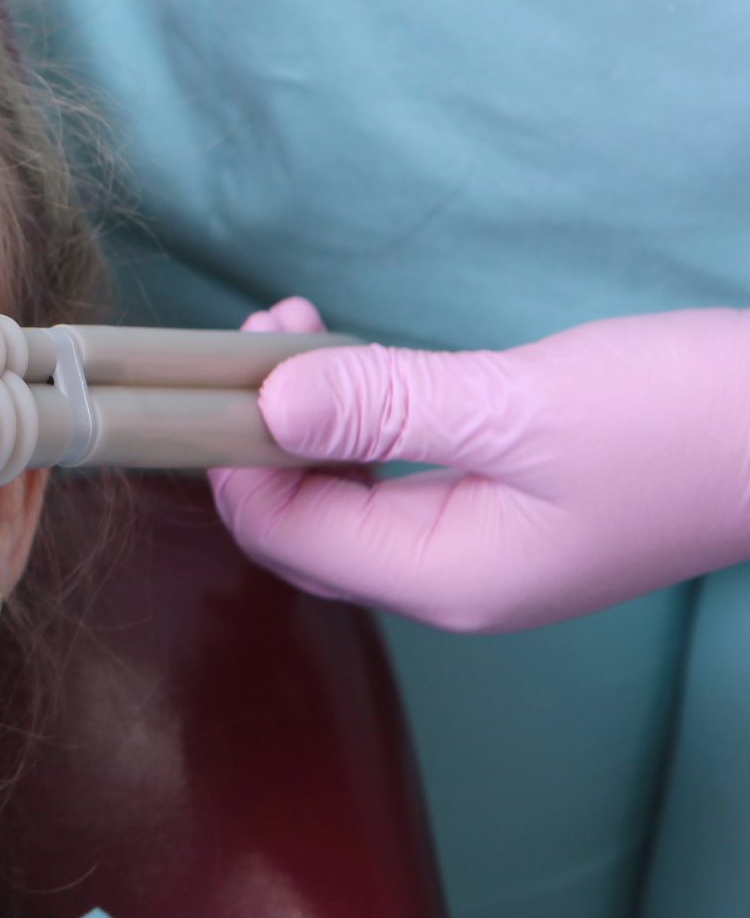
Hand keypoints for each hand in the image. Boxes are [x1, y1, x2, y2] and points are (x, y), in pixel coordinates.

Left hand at [213, 297, 749, 631]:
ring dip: (309, 424)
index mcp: (446, 579)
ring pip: (347, 504)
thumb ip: (388, 406)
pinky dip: (364, 430)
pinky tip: (368, 370)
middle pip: (301, 529)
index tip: (229, 360)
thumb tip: (267, 404)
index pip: (280, 534)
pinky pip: (398, 486)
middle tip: (271, 332)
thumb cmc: (689, 420)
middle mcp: (454, 586)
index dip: (231, 454)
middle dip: (261, 436)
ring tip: (305, 332)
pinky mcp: (515, 518)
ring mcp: (487, 556)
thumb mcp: (522, 402)